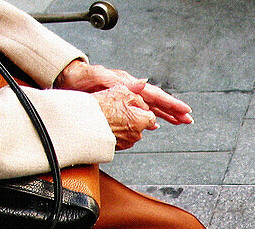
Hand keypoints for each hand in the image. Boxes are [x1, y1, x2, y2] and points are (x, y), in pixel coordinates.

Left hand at [55, 60, 192, 125]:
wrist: (67, 78)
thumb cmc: (80, 77)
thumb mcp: (100, 78)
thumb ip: (121, 82)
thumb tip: (142, 82)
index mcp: (128, 83)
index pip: (155, 95)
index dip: (171, 103)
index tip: (184, 110)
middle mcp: (130, 90)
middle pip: (157, 102)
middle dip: (174, 111)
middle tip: (188, 119)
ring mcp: (126, 97)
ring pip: (151, 108)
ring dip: (165, 115)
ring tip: (179, 122)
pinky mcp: (120, 103)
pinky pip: (140, 112)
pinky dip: (150, 119)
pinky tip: (154, 125)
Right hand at [92, 84, 156, 149]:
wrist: (83, 123)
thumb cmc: (101, 108)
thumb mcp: (121, 91)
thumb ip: (137, 94)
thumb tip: (144, 95)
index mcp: (141, 121)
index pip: (151, 117)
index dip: (142, 110)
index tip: (134, 108)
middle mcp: (136, 135)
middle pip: (140, 125)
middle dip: (133, 118)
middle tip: (118, 110)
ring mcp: (126, 143)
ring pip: (130, 132)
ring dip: (124, 125)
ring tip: (110, 117)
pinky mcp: (117, 148)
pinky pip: (120, 139)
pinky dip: (116, 133)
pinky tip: (107, 125)